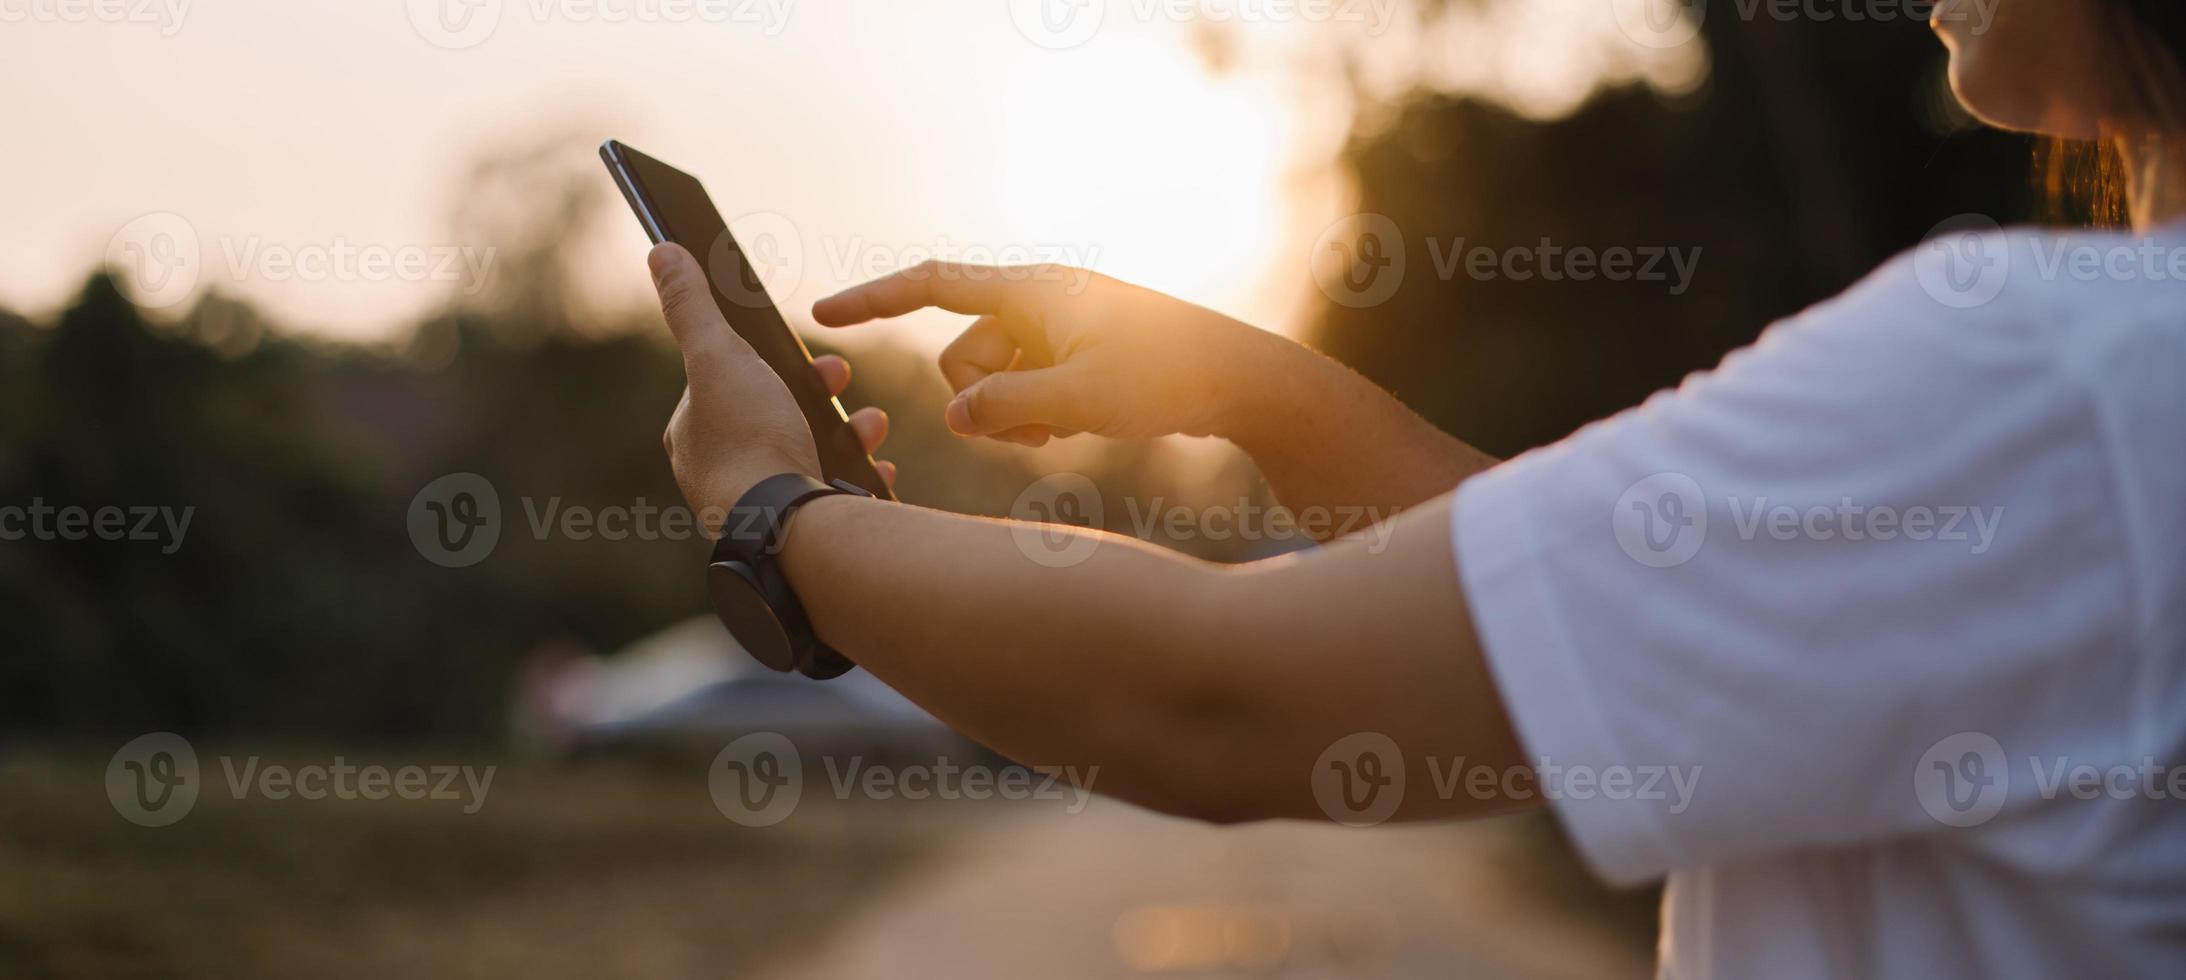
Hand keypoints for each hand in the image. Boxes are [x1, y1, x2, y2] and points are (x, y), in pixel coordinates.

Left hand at [651, 245, 894, 525]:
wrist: (788, 528)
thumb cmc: (750, 441)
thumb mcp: (719, 357)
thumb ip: (692, 308)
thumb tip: (661, 253)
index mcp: (692, 439)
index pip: (724, 386)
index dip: (765, 362)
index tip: (804, 353)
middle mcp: (718, 476)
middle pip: (770, 417)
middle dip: (813, 395)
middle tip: (840, 377)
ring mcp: (758, 507)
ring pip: (804, 454)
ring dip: (845, 433)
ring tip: (871, 424)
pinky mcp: (797, 532)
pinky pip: (831, 495)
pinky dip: (856, 476)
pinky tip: (875, 467)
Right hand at [812, 262, 1297, 447]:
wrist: (1240, 381)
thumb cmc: (1165, 379)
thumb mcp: (1077, 400)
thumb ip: (1004, 408)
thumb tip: (954, 417)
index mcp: (1031, 291)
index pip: (932, 285)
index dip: (872, 299)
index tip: (822, 314)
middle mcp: (1038, 303)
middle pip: (962, 356)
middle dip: (980, 401)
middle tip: (1033, 429)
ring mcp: (1056, 331)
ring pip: (992, 383)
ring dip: (1011, 417)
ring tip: (1062, 432)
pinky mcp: (1073, 357)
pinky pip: (1024, 391)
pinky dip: (1035, 416)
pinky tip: (1077, 428)